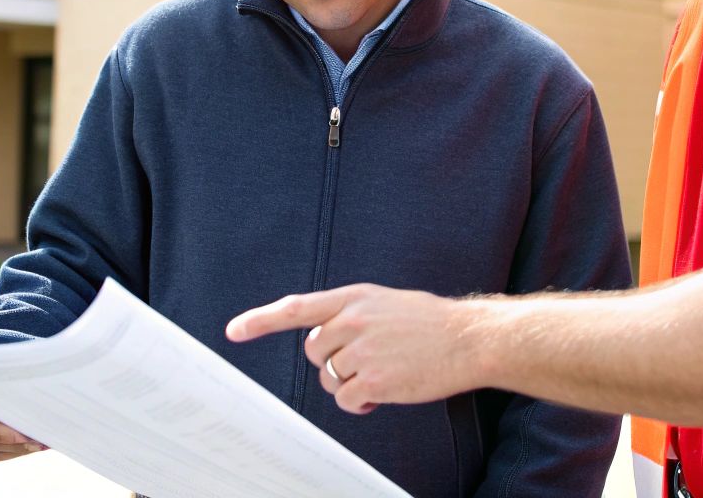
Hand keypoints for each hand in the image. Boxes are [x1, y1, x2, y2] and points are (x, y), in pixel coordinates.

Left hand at [226, 284, 487, 413]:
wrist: (469, 338)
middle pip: (314, 352)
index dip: (261, 320)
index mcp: (353, 297)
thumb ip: (352, 313)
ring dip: (349, 384)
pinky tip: (381, 396)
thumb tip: (326, 341)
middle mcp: (352, 320)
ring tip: (382, 375)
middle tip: (364, 364)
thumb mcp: (384, 302)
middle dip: (332, 363)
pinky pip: (345, 400)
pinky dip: (359, 404)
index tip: (233, 331)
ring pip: (329, 378)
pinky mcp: (373, 380)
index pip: (296, 308)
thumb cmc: (429, 322)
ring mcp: (362, 351)